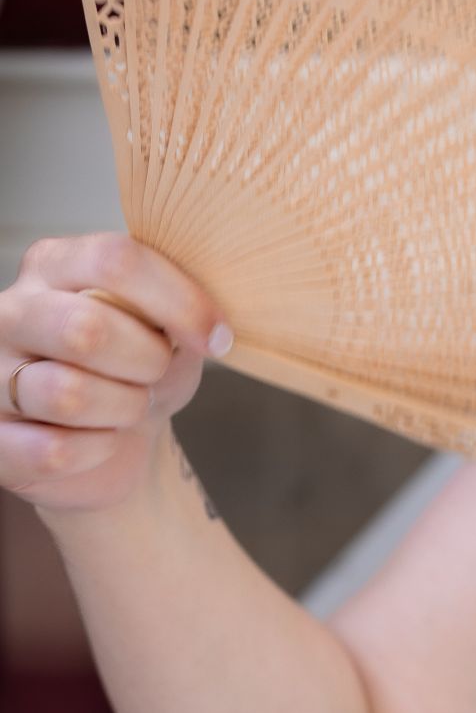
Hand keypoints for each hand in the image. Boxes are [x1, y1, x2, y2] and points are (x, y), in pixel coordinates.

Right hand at [0, 233, 230, 514]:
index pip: (114, 261)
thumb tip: (206, 320)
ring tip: (128, 405)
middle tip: (158, 371)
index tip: (217, 336)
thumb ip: (180, 301)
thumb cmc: (143, 365)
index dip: (179, 301)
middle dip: (147, 361)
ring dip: (124, 408)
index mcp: (55, 265)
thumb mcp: (170, 324)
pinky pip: (53, 451)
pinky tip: (102, 440)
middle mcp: (10, 313)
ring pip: (68, 394)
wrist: (120, 436)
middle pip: (85, 329)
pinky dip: (98, 450)